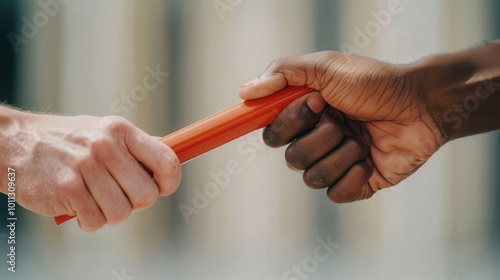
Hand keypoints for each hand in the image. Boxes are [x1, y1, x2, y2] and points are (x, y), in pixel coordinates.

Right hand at [2, 112, 180, 231]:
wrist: (17, 143)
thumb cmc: (69, 140)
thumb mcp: (105, 131)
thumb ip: (137, 147)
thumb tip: (172, 161)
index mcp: (121, 131)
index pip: (167, 162)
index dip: (170, 182)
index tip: (160, 188)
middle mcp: (105, 146)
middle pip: (147, 195)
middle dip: (135, 203)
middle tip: (118, 195)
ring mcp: (85, 167)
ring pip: (122, 213)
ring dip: (110, 214)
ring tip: (95, 199)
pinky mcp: (66, 188)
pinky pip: (95, 221)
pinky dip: (89, 220)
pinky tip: (78, 205)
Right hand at [239, 52, 442, 202]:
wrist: (422, 105)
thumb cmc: (375, 82)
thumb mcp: (326, 67)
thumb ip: (282, 73)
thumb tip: (244, 92)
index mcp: (305, 116)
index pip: (272, 132)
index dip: (287, 123)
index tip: (313, 104)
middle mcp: (317, 140)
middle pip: (290, 157)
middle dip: (317, 138)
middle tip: (340, 118)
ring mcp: (336, 162)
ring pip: (311, 177)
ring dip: (339, 154)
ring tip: (361, 139)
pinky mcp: (356, 183)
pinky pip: (335, 194)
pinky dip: (352, 176)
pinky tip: (369, 158)